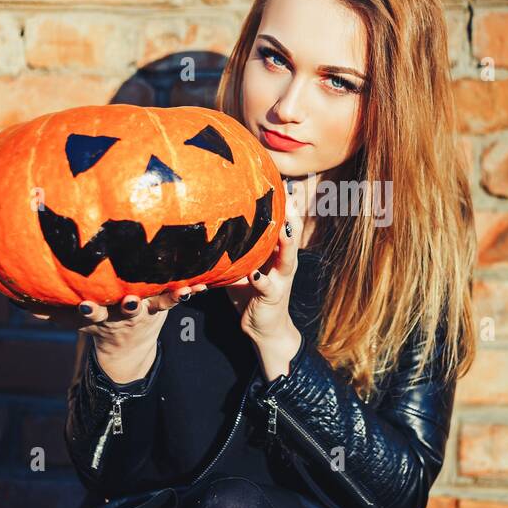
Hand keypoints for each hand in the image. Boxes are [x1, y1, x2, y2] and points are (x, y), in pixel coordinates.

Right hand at [10, 283, 207, 355]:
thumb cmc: (93, 318)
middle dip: (131, 305)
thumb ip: (41, 307)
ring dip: (170, 298)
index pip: (90, 313)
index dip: (87, 310)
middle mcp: (124, 314)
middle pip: (128, 310)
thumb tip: (6, 293)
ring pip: (160, 304)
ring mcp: (148, 310)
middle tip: (133, 301)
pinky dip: (192, 290)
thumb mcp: (65, 316)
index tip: (85, 306)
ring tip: (182, 291)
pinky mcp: (166, 303)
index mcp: (99, 315)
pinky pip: (181, 296)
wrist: (126, 349)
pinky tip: (205, 284)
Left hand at [225, 187, 302, 347]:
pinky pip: (265, 285)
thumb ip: (239, 245)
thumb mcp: (246, 264)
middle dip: (291, 213)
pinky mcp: (272, 296)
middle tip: (289, 192)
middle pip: (291, 233)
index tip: (280, 179)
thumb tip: (216, 220)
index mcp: (278, 252)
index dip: (284, 202)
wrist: (263, 328)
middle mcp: (284, 262)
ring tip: (284, 224)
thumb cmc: (251, 292)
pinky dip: (260, 279)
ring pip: (287, 256)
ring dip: (286, 241)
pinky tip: (255, 273)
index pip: (284, 223)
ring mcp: (281, 279)